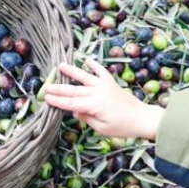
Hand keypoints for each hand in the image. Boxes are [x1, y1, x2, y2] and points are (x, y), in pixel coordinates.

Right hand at [45, 61, 162, 139]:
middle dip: (59, 88)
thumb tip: (75, 111)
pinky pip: (101, 72)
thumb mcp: (102, 128)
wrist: (143, 118)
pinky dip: (94, 65)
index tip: (46, 98)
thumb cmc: (122, 128)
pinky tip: (87, 59)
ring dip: (72, 71)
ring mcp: (105, 86)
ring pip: (85, 77)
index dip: (58, 101)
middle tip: (46, 86)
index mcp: (94, 105)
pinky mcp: (112, 83)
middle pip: (74, 90)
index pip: (71, 103)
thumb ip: (87, 118)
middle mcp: (98, 93)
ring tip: (61, 65)